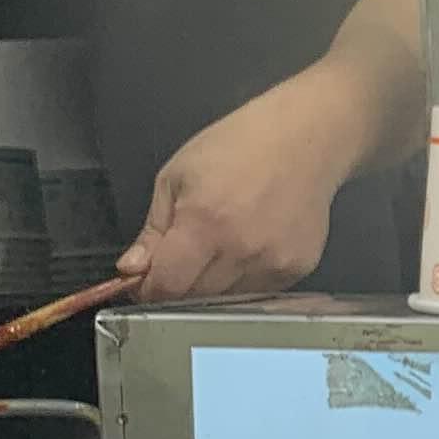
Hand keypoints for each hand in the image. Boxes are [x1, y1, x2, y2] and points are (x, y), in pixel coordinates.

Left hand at [120, 65, 356, 298]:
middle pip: (195, 298)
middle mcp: (241, 249)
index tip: (145, 282)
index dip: (149, 289)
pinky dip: (244, 278)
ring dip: (213, 283)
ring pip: (227, 299)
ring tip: (220, 245)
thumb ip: (153, 229)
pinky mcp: (297, 269)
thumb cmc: (239, 146)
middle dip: (180, 283)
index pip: (167, 285)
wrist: (306, 139)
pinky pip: (258, 291)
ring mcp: (273, 262)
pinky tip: (249, 245)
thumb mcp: (178, 176)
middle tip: (182, 258)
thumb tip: (132, 269)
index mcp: (204, 222)